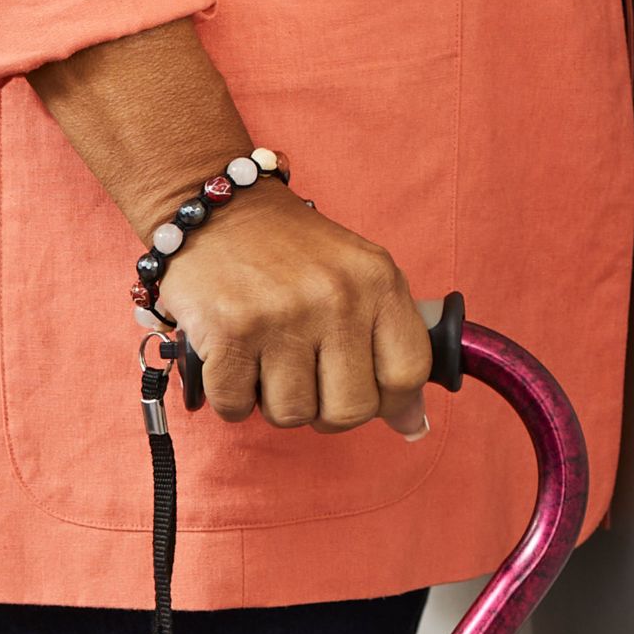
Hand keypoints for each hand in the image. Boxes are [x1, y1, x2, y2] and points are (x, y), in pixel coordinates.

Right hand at [156, 183, 435, 436]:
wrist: (220, 209)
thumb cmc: (294, 252)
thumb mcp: (359, 276)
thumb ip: (390, 344)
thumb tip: (413, 424)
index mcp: (379, 281)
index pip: (408, 373)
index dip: (392, 403)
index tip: (371, 399)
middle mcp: (336, 297)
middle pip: (350, 410)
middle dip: (328, 411)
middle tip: (309, 381)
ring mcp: (282, 315)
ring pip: (292, 415)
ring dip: (276, 402)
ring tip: (269, 363)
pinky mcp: (228, 331)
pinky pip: (237, 407)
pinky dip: (232, 398)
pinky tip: (234, 362)